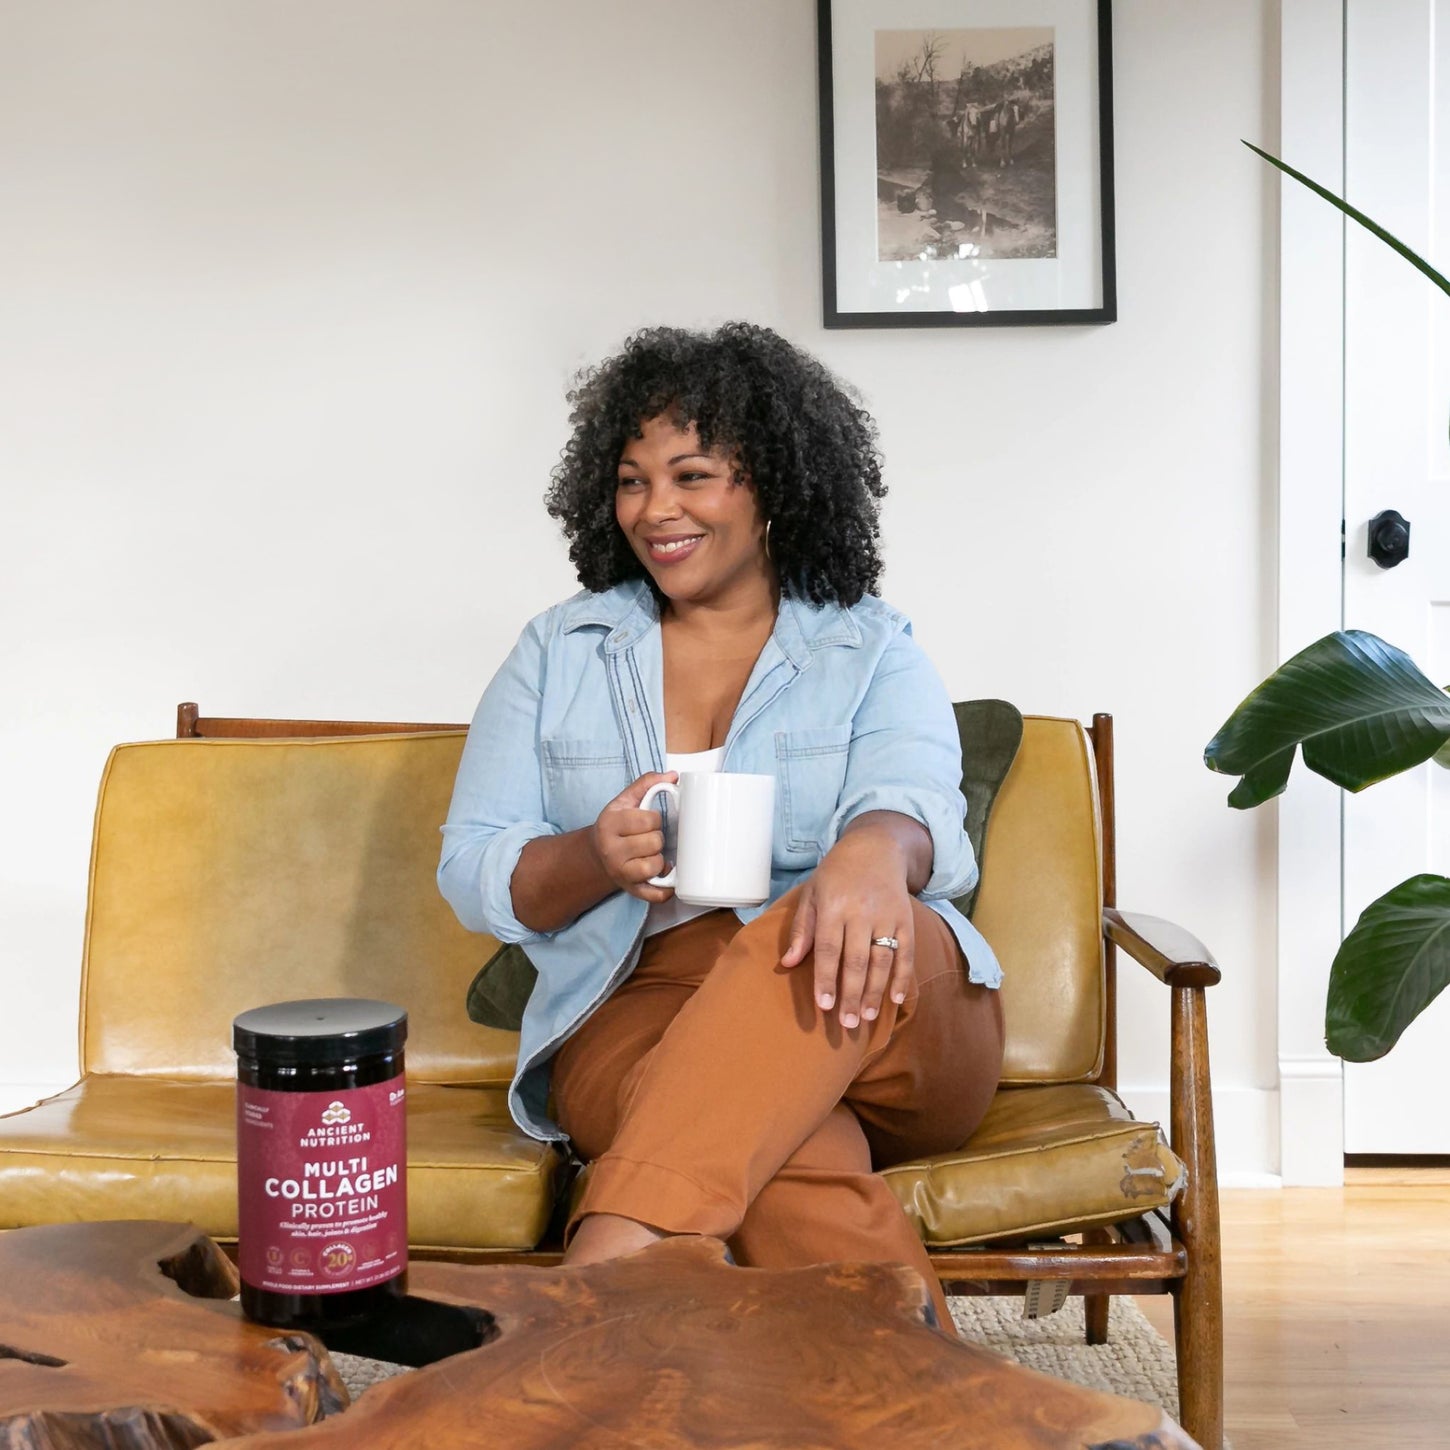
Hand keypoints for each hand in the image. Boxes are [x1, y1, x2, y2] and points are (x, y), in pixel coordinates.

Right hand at [590, 772, 676, 902]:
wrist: (597, 855)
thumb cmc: (616, 826)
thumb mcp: (624, 801)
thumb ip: (646, 784)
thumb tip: (673, 776)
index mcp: (609, 824)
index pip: (648, 820)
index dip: (655, 819)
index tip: (649, 821)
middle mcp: (611, 850)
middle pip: (654, 842)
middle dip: (657, 838)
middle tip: (649, 837)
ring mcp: (620, 873)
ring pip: (655, 865)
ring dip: (660, 859)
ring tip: (652, 853)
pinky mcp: (631, 891)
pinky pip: (656, 894)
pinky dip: (665, 888)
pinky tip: (664, 876)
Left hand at [779, 827, 916, 1027]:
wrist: (876, 847)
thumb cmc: (836, 875)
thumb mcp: (812, 894)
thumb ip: (802, 929)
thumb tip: (787, 963)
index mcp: (834, 906)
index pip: (828, 949)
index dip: (826, 978)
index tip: (824, 1006)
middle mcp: (861, 912)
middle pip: (856, 960)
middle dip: (851, 994)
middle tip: (847, 1023)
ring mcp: (887, 916)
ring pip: (882, 960)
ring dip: (875, 991)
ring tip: (866, 1016)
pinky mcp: (906, 919)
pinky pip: (906, 952)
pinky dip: (902, 976)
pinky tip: (896, 998)